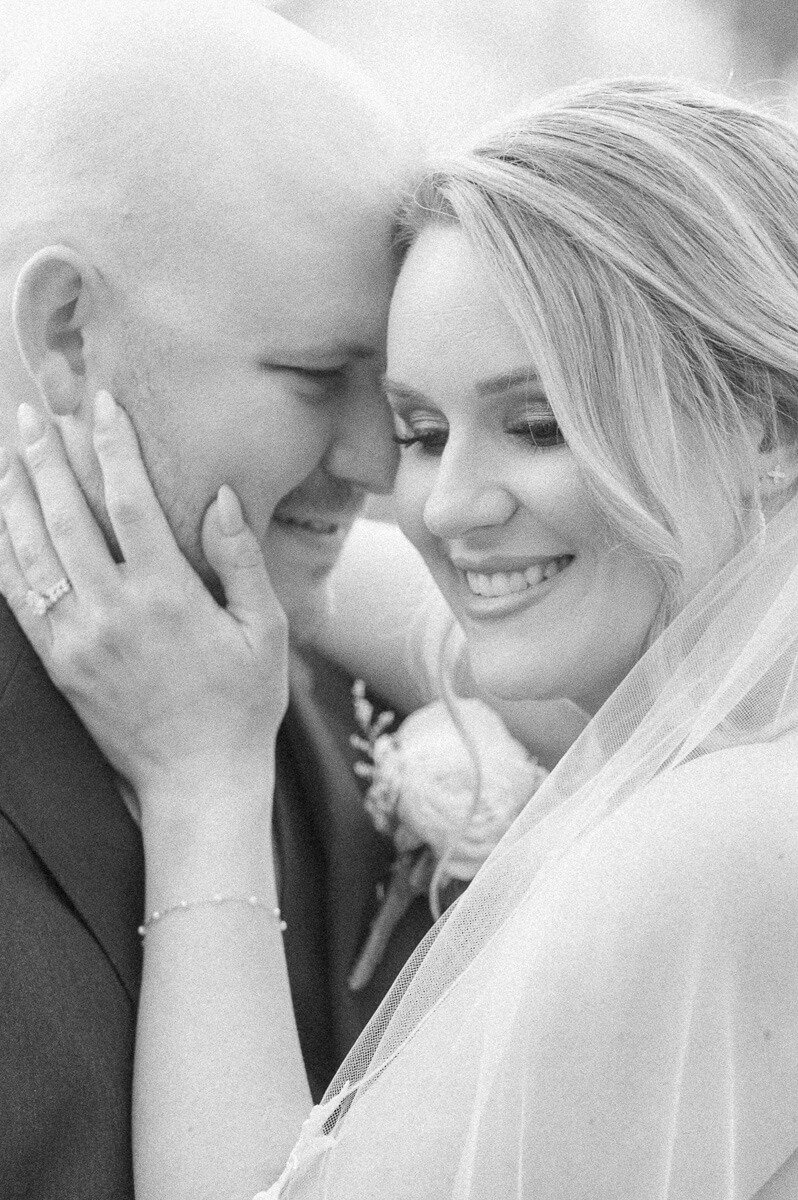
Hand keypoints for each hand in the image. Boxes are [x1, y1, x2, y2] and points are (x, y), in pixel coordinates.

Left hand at [0, 392, 287, 815]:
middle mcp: (112, 610)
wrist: (197, 780)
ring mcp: (77, 639)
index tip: (100, 404)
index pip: (128, 501)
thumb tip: (221, 497)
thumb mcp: (266, 631)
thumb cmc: (243, 703)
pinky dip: (4, 555)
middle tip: (33, 414)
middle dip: (45, 457)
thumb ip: (242, 561)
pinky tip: (0, 525)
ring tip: (8, 456)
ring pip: (31, 552)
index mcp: (167, 595)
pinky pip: (19, 598)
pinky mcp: (58, 664)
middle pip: (65, 515)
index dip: (111, 446)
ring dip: (15, 497)